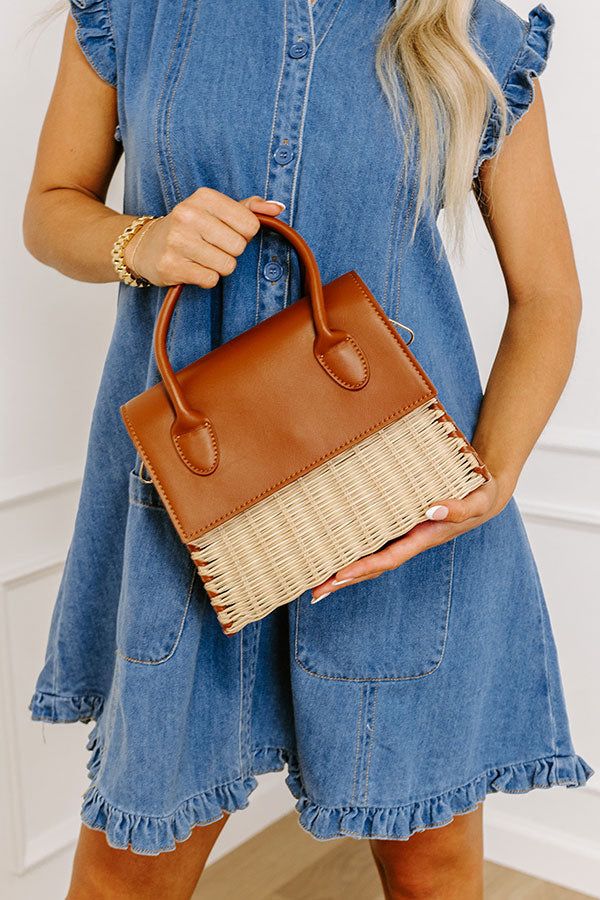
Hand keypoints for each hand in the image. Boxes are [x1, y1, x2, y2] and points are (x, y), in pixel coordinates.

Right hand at [124, 189, 285, 287]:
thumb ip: (250, 208)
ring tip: (202, 258)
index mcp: (204, 197)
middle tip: (212, 247)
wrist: (146, 245)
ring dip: (219, 267)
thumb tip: (278, 208)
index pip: (250, 224)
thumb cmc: (190, 227)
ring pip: (226, 266)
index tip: (227, 233)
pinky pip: (210, 280)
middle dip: (231, 252)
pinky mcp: (171, 265)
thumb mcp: (217, 210)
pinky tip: (192, 268)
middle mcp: (188, 215)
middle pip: (239, 247)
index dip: (244, 234)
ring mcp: (177, 241)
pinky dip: (206, 279)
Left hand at [310, 473, 514, 601]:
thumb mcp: (477, 501)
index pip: (388, 558)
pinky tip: (335, 552)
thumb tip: (432, 510)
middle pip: (372, 567)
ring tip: (315, 582)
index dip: (363, 568)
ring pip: (371, 558)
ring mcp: (405, 536)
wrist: (486, 493)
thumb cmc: (481, 495)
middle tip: (314, 592)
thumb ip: (458, 509)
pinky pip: (375, 543)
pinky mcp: (402, 526)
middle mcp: (410, 541)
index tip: (339, 576)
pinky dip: (355, 551)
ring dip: (344, 571)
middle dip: (344, 580)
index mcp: (423, 538)